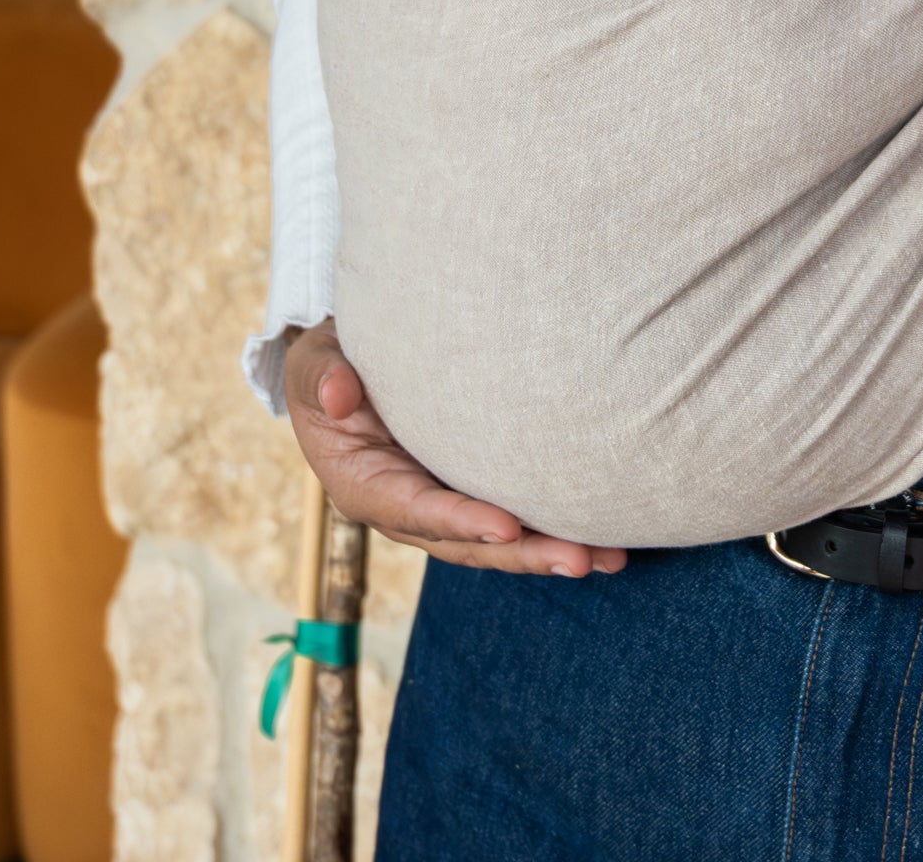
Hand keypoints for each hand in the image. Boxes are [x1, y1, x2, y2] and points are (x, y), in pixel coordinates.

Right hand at [283, 319, 627, 575]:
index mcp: (364, 487)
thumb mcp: (313, 362)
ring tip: (609, 557)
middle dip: (524, 553)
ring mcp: (441, 504)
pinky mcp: (469, 491)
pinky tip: (604, 538)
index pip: (413, 510)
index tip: (506, 525)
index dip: (459, 521)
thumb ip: (321, 376)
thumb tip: (337, 394)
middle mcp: (406, 508)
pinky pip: (512, 517)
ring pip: (497, 540)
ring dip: (550, 551)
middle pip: (467, 543)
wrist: (350, 368)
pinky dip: (553, 528)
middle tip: (581, 558)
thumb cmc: (331, 363)